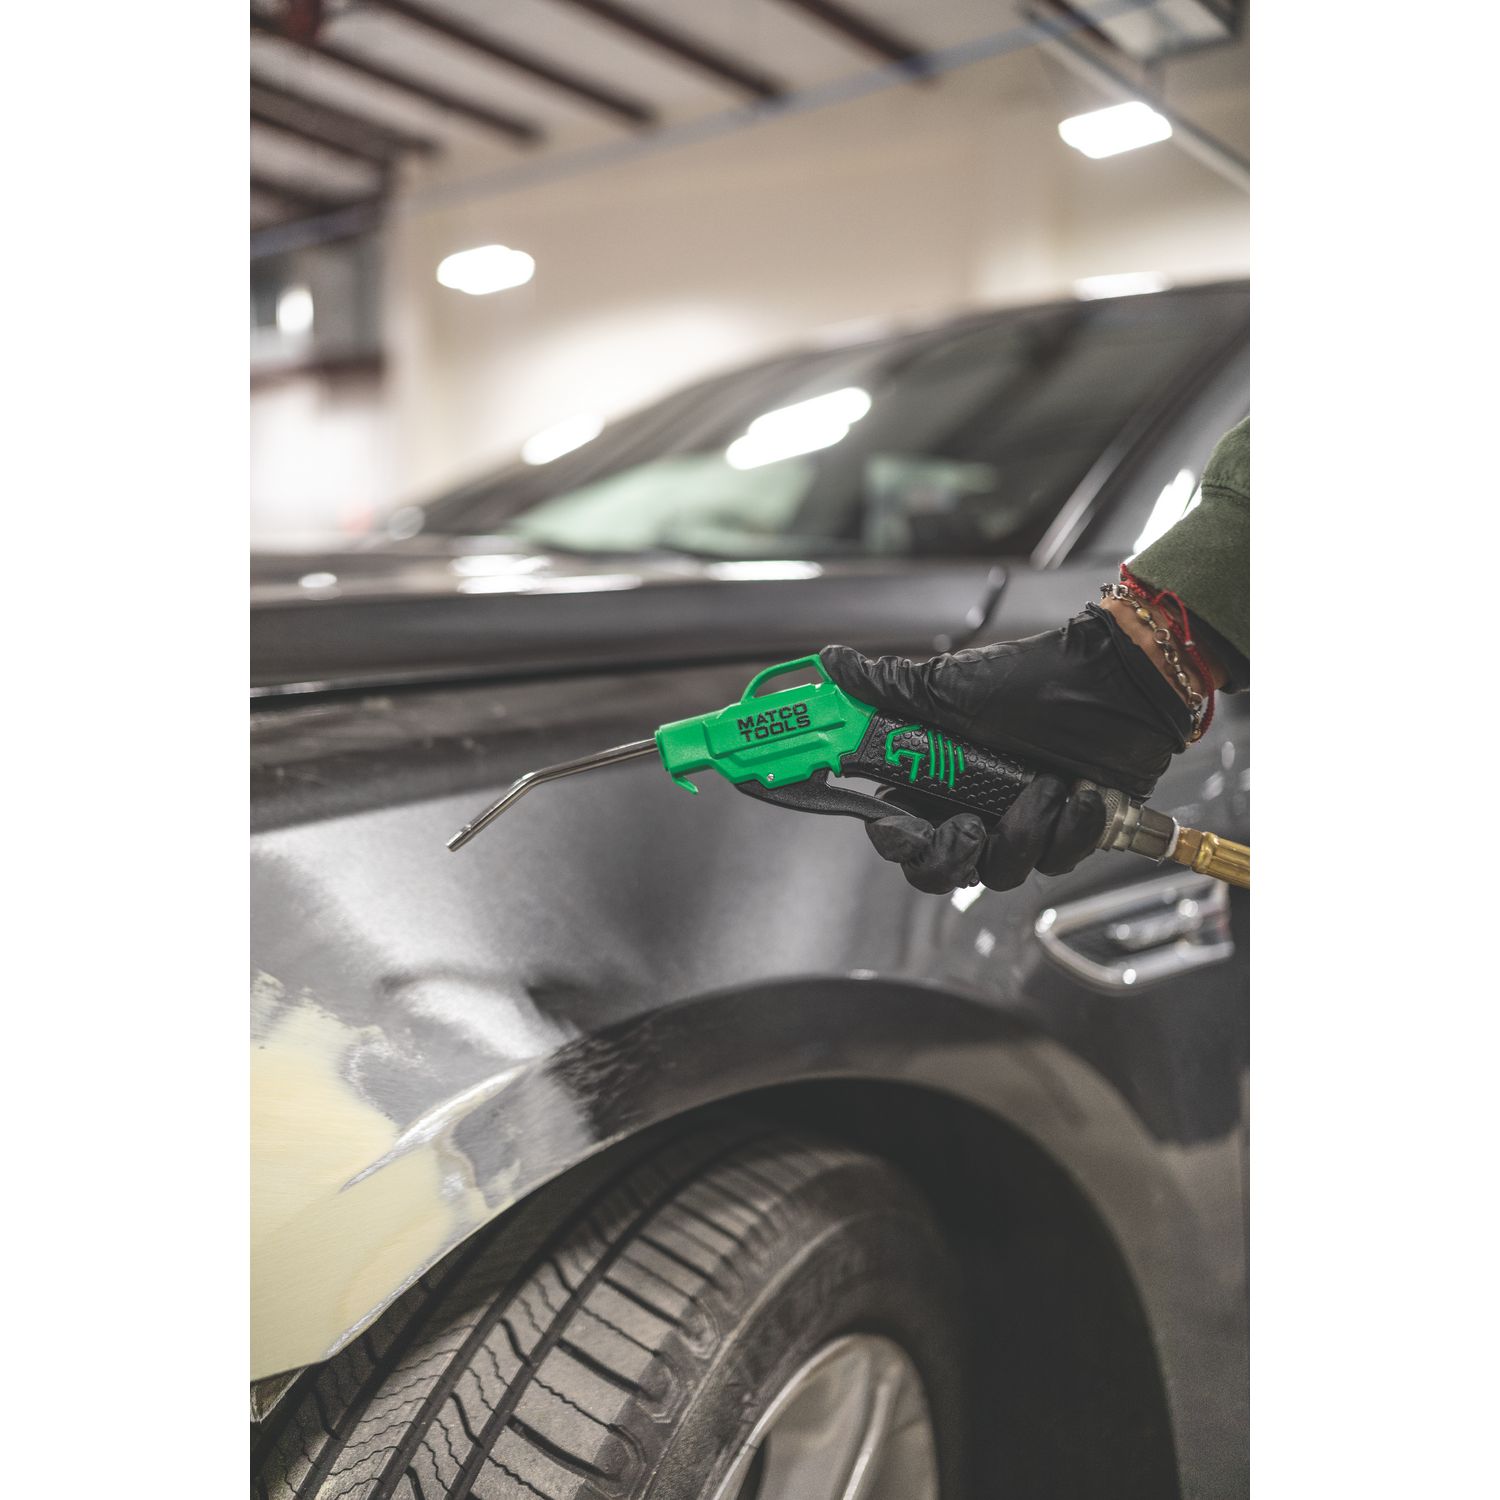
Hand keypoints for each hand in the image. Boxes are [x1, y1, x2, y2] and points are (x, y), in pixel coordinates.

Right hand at [820, 603, 1194, 893]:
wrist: (1119, 682)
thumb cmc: (1038, 680)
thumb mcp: (952, 686)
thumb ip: (886, 688)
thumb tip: (832, 663)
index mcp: (933, 775)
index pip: (895, 832)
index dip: (895, 840)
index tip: (904, 827)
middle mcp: (972, 805)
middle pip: (939, 871)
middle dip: (953, 858)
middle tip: (970, 827)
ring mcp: (1019, 823)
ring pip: (1000, 872)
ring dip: (1024, 831)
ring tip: (1047, 782)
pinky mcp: (1066, 834)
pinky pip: (1056, 861)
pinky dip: (1071, 830)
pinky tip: (1081, 794)